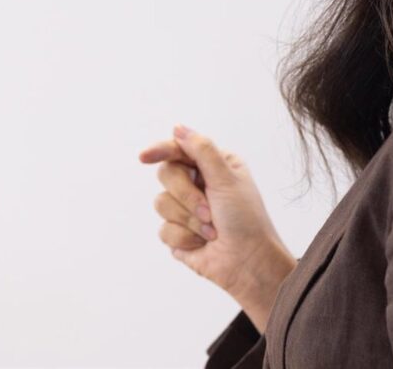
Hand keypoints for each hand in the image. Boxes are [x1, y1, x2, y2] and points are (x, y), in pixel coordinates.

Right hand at [139, 124, 296, 325]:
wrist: (248, 263)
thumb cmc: (246, 220)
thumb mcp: (227, 178)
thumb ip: (202, 150)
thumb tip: (178, 128)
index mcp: (214, 166)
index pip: (179, 149)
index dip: (160, 150)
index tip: (144, 156)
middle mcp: (198, 184)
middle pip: (166, 174)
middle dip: (186, 195)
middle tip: (209, 210)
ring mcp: (186, 209)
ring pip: (161, 202)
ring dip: (189, 220)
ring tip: (211, 231)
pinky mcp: (178, 233)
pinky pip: (163, 229)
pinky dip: (184, 238)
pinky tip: (202, 245)